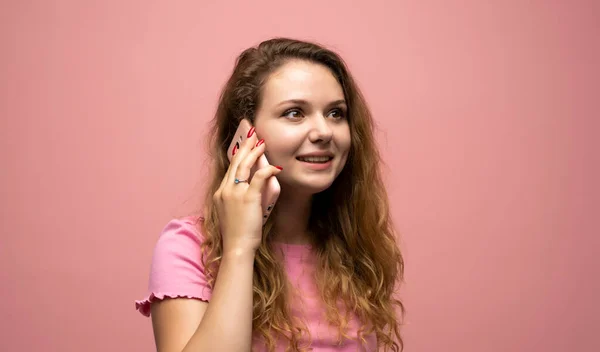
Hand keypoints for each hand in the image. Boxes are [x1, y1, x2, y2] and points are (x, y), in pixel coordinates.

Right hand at [213, 132, 281, 253]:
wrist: (237, 247)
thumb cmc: (238, 234)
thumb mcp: (235, 212)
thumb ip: (240, 197)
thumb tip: (255, 186)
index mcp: (220, 193)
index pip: (230, 168)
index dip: (238, 154)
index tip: (245, 144)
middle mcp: (225, 190)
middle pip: (235, 162)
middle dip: (245, 146)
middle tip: (252, 134)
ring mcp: (234, 193)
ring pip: (244, 166)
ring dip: (254, 152)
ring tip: (262, 142)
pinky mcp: (247, 198)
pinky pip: (258, 178)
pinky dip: (267, 170)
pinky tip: (275, 166)